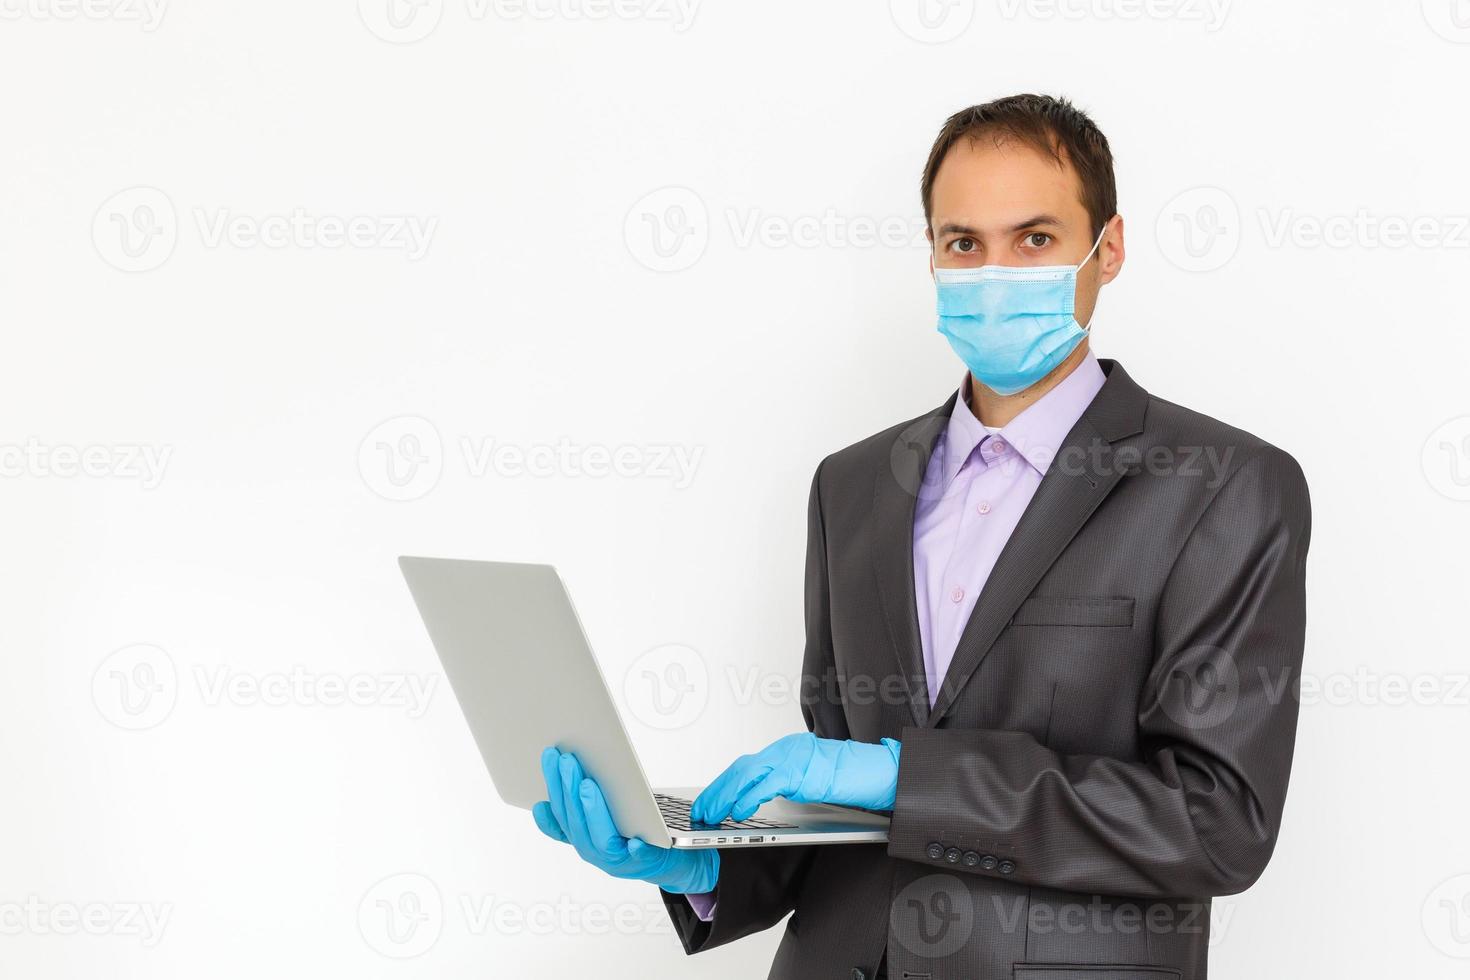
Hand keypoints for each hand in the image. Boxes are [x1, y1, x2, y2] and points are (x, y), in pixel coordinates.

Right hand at [532, 747, 718, 894]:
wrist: (667, 857)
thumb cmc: (633, 829)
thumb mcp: (602, 815)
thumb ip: (583, 801)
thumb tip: (567, 770)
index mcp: (581, 836)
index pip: (559, 813)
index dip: (551, 787)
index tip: (548, 761)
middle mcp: (593, 850)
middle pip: (575, 821)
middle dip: (567, 789)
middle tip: (566, 760)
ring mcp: (616, 860)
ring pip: (599, 838)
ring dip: (591, 810)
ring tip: (587, 784)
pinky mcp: (644, 862)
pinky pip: (637, 856)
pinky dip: (635, 848)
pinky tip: (634, 838)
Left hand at [691, 732, 901, 823]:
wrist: (882, 772)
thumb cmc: (852, 781)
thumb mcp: (811, 783)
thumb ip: (788, 786)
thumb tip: (762, 804)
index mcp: (787, 752)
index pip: (746, 767)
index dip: (723, 785)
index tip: (708, 801)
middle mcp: (786, 750)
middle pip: (740, 768)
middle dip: (716, 791)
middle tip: (699, 811)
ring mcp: (794, 757)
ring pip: (747, 774)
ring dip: (725, 796)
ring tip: (710, 815)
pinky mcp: (803, 770)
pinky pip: (768, 784)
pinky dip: (749, 798)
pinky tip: (739, 812)